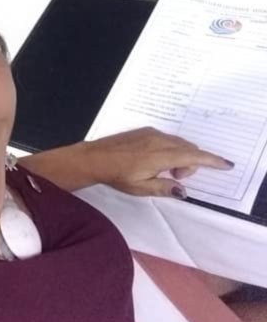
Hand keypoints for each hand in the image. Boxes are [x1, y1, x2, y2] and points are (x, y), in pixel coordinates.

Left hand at [86, 127, 233, 198]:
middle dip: (191, 163)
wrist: (95, 158)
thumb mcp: (142, 188)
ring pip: (179, 143)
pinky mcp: (145, 131)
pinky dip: (171, 149)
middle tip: (175, 177)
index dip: (212, 161)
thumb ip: (165, 188)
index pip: (194, 157)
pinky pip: (169, 138)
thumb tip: (183, 190)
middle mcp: (159, 140)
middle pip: (190, 149)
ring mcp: (152, 133)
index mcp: (161, 155)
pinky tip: (156, 161)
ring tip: (163, 171)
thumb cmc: (117, 175)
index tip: (226, 165)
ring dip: (181, 156)